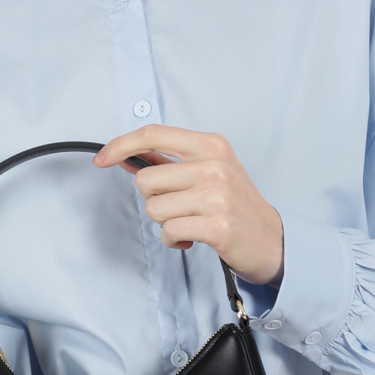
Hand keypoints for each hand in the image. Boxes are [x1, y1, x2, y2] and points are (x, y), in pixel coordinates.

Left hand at [94, 125, 284, 283]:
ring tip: (189, 224)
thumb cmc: (236, 206)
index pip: (153, 134)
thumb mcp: (210, 172)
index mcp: (211, 145)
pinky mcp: (216, 225)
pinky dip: (173, 240)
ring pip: (154, 209)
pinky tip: (191, 238)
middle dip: (154, 200)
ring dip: (165, 223)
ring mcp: (217, 195)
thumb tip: (127, 158)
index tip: (103, 158)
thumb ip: (171, 164)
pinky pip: (168, 231)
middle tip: (178, 208)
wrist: (272, 240)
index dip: (121, 145)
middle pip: (145, 180)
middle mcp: (214, 165)